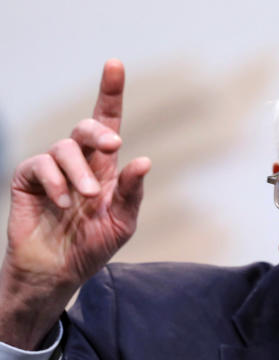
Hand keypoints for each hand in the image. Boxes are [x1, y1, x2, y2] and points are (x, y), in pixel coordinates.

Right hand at [1, 60, 149, 348]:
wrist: (59, 271)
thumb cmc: (93, 246)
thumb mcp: (122, 222)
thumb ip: (132, 192)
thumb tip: (143, 160)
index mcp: (105, 168)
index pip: (108, 123)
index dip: (110, 92)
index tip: (115, 64)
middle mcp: (80, 162)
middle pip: (87, 127)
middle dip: (100, 131)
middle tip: (112, 146)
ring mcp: (52, 169)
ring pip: (65, 147)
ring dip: (79, 171)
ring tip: (87, 198)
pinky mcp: (29, 178)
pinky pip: (41, 165)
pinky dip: (56, 183)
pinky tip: (62, 204)